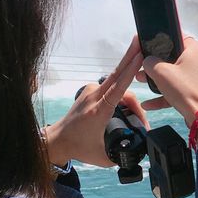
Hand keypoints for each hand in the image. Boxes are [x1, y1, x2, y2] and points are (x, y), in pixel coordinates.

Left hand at [44, 36, 144, 167]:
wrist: (57, 140)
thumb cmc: (78, 147)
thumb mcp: (103, 158)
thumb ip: (122, 154)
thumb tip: (137, 152)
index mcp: (99, 110)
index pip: (118, 88)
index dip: (130, 71)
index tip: (139, 56)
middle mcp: (94, 96)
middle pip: (117, 73)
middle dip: (130, 55)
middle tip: (140, 40)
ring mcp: (91, 91)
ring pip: (118, 84)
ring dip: (130, 91)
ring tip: (139, 113)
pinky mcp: (89, 91)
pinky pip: (111, 87)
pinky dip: (121, 92)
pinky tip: (126, 105)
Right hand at [137, 36, 197, 145]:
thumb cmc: (184, 90)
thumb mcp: (161, 72)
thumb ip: (150, 62)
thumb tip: (148, 61)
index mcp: (196, 49)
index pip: (178, 37)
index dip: (163, 42)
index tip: (149, 49)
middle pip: (176, 58)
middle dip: (156, 66)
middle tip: (142, 70)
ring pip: (177, 75)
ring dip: (159, 80)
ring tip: (142, 83)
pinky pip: (182, 88)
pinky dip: (167, 93)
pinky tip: (149, 104)